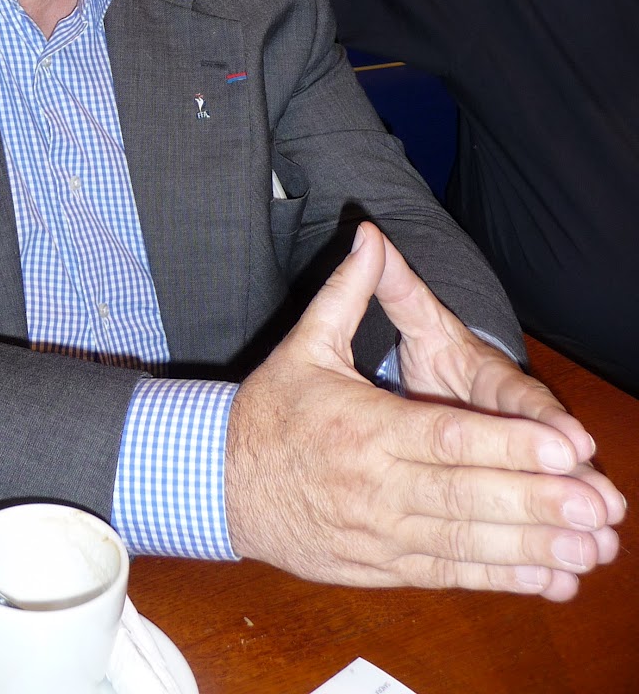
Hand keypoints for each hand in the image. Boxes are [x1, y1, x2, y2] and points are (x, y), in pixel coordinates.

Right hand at [223, 222, 625, 597]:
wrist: (219, 483)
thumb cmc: (269, 410)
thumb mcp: (306, 344)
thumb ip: (349, 292)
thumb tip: (369, 234)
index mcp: (363, 428)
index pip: (448, 439)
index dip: (509, 445)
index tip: (565, 446)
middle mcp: (374, 487)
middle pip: (467, 497)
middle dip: (537, 502)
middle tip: (596, 503)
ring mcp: (378, 535)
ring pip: (466, 545)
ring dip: (532, 548)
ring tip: (588, 545)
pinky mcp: (380, 568)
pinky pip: (450, 576)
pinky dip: (501, 579)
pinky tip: (548, 576)